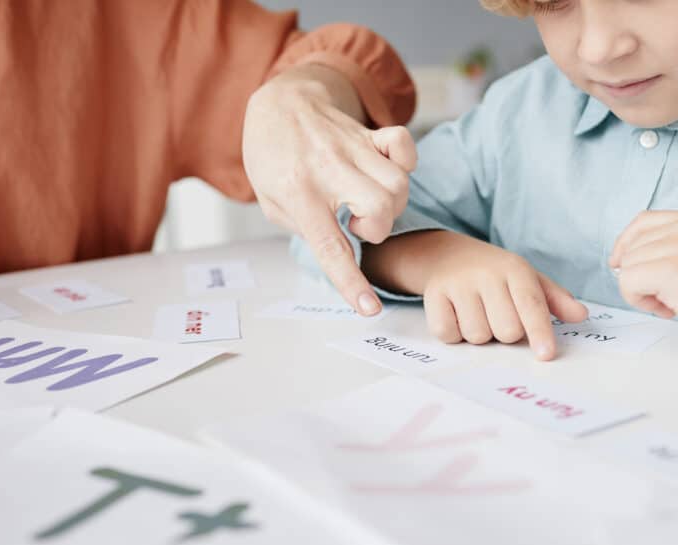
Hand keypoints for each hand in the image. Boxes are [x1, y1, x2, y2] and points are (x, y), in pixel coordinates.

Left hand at [243, 63, 416, 315]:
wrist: (280, 102)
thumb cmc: (272, 158)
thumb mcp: (270, 201)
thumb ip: (304, 227)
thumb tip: (342, 247)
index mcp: (298, 192)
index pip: (331, 246)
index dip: (352, 282)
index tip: (369, 308)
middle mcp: (329, 168)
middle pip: (381, 208)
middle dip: (378, 227)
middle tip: (356, 221)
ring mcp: (352, 147)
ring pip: (398, 184)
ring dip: (391, 204)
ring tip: (366, 200)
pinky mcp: (370, 133)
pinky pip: (404, 145)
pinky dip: (406, 162)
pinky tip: (388, 170)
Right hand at [363, 231, 588, 360]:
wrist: (448, 255)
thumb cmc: (496, 275)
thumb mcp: (528, 280)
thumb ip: (555, 300)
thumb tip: (581, 315)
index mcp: (515, 269)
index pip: (531, 305)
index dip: (539, 332)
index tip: (546, 354)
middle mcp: (486, 274)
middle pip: (506, 330)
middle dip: (506, 334)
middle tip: (499, 318)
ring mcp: (458, 284)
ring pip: (477, 336)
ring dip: (480, 334)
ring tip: (477, 314)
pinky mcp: (433, 295)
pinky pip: (449, 334)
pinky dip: (454, 334)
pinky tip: (458, 316)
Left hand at [609, 211, 677, 372]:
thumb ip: (674, 252)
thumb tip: (624, 262)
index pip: (642, 223)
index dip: (626, 247)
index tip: (624, 269)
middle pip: (630, 247)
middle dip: (638, 276)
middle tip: (669, 299)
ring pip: (626, 267)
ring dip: (641, 292)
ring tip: (675, 305)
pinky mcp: (674, 269)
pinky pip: (628, 282)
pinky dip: (640, 301)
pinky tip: (671, 311)